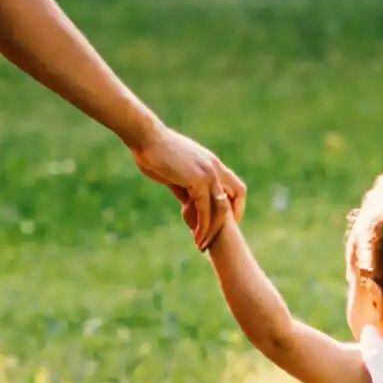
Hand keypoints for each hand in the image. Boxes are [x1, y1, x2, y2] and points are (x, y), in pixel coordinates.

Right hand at [130, 121, 244, 248]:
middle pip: (236, 197)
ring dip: (213, 229)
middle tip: (216, 238)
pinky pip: (205, 209)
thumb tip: (188, 203)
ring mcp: (209, 173)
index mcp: (212, 163)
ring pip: (221, 208)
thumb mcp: (176, 172)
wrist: (146, 137)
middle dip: (228, 221)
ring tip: (202, 245)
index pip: (235, 186)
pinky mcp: (198, 180)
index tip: (226, 222)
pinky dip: (202, 226)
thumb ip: (186, 187)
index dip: (235, 205)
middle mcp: (215, 168)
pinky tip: (195, 236)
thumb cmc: (155, 152)